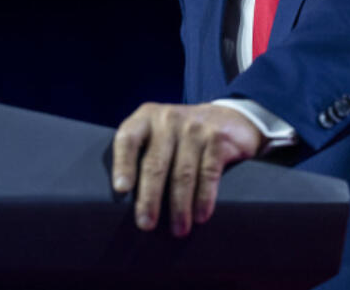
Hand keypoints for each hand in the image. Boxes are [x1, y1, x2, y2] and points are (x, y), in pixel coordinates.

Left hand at [111, 102, 264, 236]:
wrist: (227, 119)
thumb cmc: (181, 136)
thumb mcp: (158, 134)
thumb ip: (141, 154)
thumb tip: (123, 202)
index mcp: (146, 118)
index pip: (128, 139)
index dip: (123, 164)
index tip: (121, 189)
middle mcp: (168, 120)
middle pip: (155, 164)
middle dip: (149, 198)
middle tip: (146, 224)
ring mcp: (195, 128)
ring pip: (182, 174)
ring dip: (179, 207)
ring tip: (178, 230)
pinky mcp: (218, 139)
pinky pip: (208, 174)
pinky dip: (203, 199)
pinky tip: (200, 216)